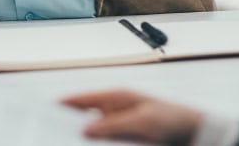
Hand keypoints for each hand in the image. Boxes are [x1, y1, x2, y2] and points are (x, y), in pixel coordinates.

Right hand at [62, 89, 202, 144]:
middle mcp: (113, 111)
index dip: (62, 105)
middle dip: (69, 128)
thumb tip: (85, 130)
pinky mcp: (124, 142)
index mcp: (116, 97)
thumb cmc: (172, 118)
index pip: (81, 99)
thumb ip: (112, 125)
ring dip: (83, 141)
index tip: (44, 112)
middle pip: (82, 119)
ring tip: (68, 144)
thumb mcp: (142, 120)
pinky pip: (104, 144)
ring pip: (92, 136)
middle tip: (52, 137)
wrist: (193, 134)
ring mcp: (118, 127)